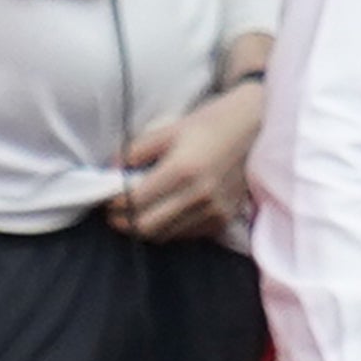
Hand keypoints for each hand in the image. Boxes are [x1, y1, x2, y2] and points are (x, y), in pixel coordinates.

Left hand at [110, 84, 265, 242]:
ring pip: (164, 235)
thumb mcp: (166, 130)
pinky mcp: (224, 219)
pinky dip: (169, 228)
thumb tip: (109, 174)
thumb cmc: (208, 125)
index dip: (111, 204)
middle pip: (145, 227)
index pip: (132, 202)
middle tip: (114, 212)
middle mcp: (199, 195)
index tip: (105, 199)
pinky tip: (165, 212)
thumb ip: (133, 152)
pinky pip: (186, 235)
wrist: (255, 129)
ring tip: (137, 211)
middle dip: (122, 221)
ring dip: (145, 226)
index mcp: (182, 170)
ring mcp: (214, 210)